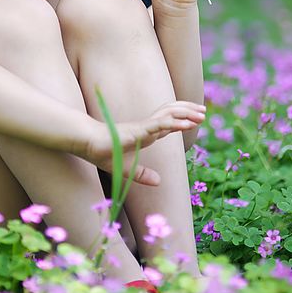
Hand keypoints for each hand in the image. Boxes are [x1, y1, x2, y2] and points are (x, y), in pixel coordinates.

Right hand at [83, 100, 205, 185]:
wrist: (87, 144)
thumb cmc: (103, 153)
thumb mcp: (127, 169)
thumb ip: (142, 175)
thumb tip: (158, 182)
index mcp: (145, 133)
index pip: (168, 122)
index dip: (183, 119)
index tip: (197, 118)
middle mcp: (146, 127)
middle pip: (172, 113)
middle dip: (189, 110)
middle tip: (204, 111)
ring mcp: (142, 127)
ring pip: (168, 116)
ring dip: (186, 115)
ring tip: (201, 115)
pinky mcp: (137, 130)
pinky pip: (158, 124)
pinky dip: (174, 123)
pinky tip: (186, 124)